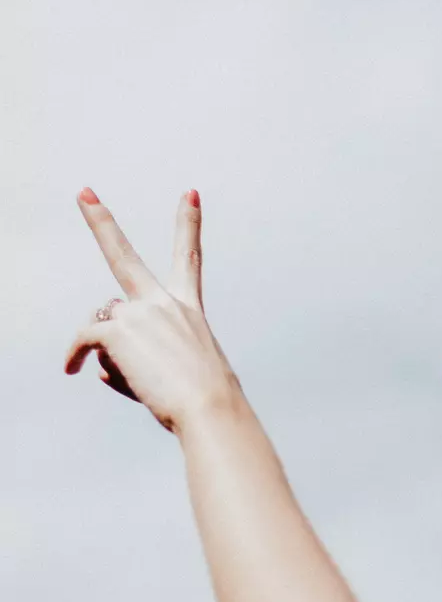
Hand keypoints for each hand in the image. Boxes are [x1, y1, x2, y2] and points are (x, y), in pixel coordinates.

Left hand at [64, 188, 239, 432]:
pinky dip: (73, 355)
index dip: (189, 223)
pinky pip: (83, 339)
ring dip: (108, 351)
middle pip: (124, 255)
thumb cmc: (205, 401)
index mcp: (189, 309)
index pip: (189, 258)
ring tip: (140, 379)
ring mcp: (140, 313)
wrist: (210, 407)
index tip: (190, 193)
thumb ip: (138, 360)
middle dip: (101, 222)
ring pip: (103, 324)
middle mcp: (164, 303)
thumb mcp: (180, 373)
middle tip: (83, 193)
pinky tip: (71, 369)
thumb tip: (98, 364)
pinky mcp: (117, 330)